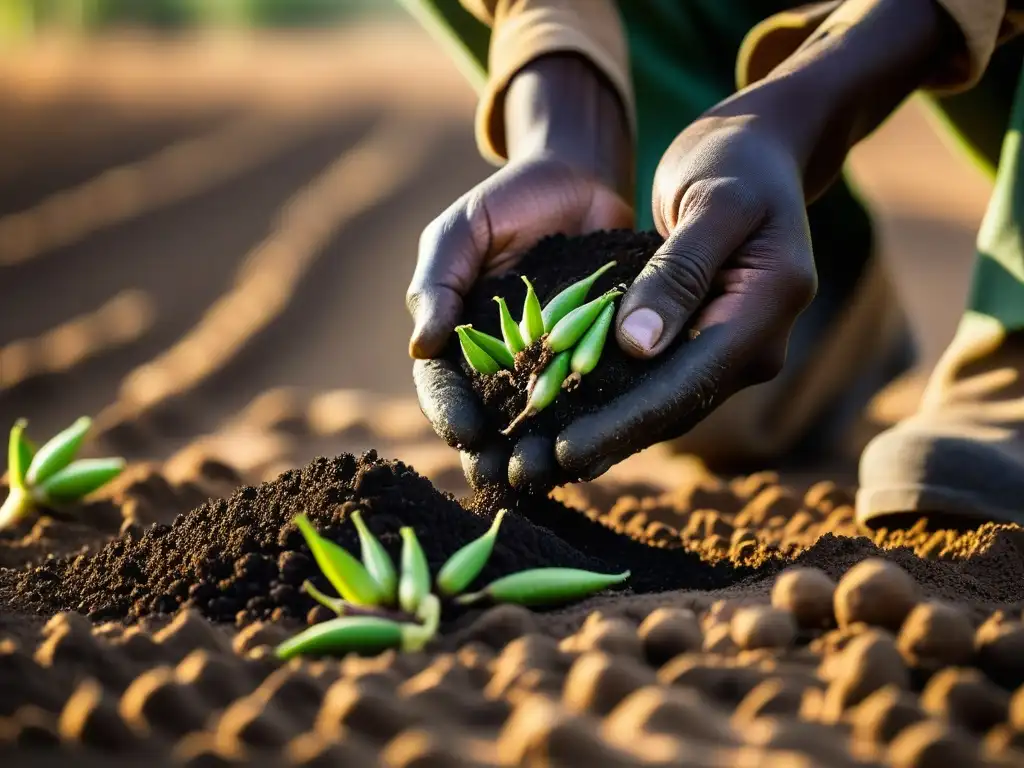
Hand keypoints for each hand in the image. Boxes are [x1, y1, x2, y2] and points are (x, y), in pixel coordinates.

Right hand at [408, 54, 632, 489]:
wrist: (581, 174)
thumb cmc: (510, 199)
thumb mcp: (462, 230)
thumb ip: (439, 282)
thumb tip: (420, 345)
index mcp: (460, 334)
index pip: (443, 385)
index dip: (450, 412)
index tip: (466, 434)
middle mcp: (503, 357)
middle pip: (491, 416)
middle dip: (495, 450)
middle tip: (505, 475)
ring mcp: (551, 360)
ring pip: (540, 417)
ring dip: (541, 450)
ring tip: (548, 473)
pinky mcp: (595, 354)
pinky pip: (590, 394)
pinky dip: (590, 422)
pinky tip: (597, 444)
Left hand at [546, 0, 949, 482]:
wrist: (763, 152)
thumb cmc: (736, 162)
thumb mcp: (709, 202)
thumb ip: (679, 273)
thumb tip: (639, 347)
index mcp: (766, 307)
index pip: (687, 382)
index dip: (624, 422)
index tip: (564, 450)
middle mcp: (756, 344)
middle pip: (673, 407)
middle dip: (603, 441)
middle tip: (532, 472)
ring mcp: (734, 349)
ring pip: (662, 404)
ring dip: (601, 431)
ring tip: (535, 459)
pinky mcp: (706, 342)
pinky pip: (657, 382)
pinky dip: (610, 400)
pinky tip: (560, 417)